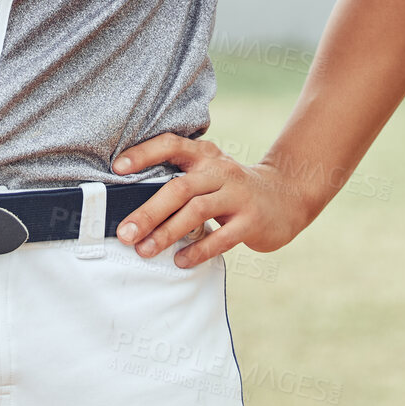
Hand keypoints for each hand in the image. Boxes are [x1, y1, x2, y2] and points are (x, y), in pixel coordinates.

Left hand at [111, 133, 307, 268]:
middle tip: (124, 232)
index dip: (143, 154)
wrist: (287, 196)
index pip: (171, 145)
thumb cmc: (233, 188)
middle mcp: (221, 171)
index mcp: (205, 155)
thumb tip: (130, 203)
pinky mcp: (252, 221)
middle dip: (148, 212)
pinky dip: (198, 250)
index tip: (117, 168)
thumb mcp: (210, 173)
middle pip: (179, 188)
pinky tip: (180, 261)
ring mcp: (238, 195)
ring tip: (145, 250)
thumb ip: (180, 180)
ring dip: (167, 233)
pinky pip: (221, 237)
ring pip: (197, 211)